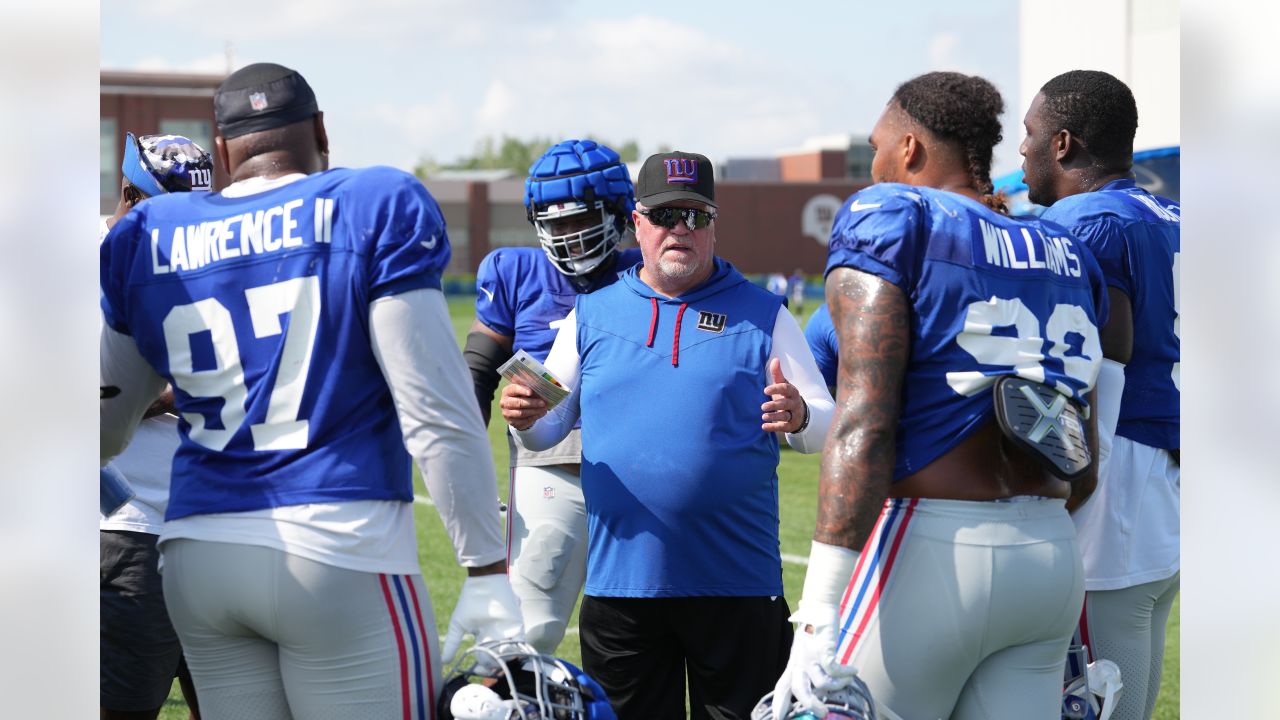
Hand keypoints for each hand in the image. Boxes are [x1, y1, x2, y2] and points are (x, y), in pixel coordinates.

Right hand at [441, 574, 525, 664]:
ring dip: (505, 660)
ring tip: (499, 664)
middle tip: (491, 671)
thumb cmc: (470, 602)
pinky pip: (520, 642)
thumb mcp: (458, 625)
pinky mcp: (517, 625)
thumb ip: (452, 643)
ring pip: (509, 652)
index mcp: (483, 637)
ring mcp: (507, 631)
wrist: (484, 584)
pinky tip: (507, 653)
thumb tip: (444, 662)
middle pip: (497, 657)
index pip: (484, 657)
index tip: (477, 671)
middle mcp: (496, 636)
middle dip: (494, 666)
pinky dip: (516, 650)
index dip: (481, 666)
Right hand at [500, 381, 546, 430]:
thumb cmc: (523, 395)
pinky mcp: (512, 422)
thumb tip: (540, 384)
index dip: (523, 390)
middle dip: (532, 403)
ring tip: (544, 409)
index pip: (514, 389)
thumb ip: (530, 386)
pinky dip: (534, 417)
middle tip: (542, 403)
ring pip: (521, 413)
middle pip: (518, 403)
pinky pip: (523, 421)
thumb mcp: (525, 389)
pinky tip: (540, 414)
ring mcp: (507, 413)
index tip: (531, 392)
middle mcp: (504, 402)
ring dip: (534, 411)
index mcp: (507, 391)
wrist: (518, 409)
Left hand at [762, 357, 805, 432]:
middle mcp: (794, 403)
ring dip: (774, 417)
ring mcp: (793, 415)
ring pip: (785, 416)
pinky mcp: (791, 426)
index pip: (786, 389)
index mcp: (792, 392)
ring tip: (764, 416)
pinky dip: (774, 427)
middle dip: (775, 405)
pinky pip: (783, 427)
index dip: (776, 389)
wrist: (800, 413)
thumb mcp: (783, 385)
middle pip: (785, 404)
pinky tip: (764, 427)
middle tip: (763, 406)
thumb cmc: (787, 396)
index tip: (765, 390)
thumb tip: (775, 359)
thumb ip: (778, 374)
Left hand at [771, 602, 858, 718]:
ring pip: (820, 681)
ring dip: (836, 686)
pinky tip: (853, 671)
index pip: (783, 686)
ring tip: (847, 682)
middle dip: (810, 704)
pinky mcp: (824, 647)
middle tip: (822, 714)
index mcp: (794, 663)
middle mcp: (800, 660)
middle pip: (799, 688)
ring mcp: (811, 654)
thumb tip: (818, 689)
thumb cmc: (814, 631)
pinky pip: (834, 668)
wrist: (819, 606)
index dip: (780, 703)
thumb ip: (808, 668)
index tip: (778, 718)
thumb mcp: (805, 651)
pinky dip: (845, 673)